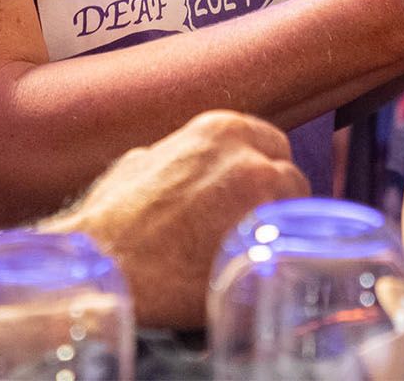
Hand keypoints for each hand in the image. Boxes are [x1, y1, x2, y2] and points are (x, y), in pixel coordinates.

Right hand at [47, 112, 306, 330]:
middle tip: (253, 229)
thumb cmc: (112, 224)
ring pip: (295, 212)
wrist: (108, 269)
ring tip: (248, 255)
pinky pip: (288, 249)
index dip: (264, 173)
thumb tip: (178, 165)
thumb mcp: (137, 166)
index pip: (272, 144)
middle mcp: (249, 156)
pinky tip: (249, 273)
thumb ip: (172, 157)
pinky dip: (275, 260)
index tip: (254, 197)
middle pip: (290, 177)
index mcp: (220, 130)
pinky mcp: (267, 242)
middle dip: (276, 200)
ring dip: (278, 230)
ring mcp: (263, 198)